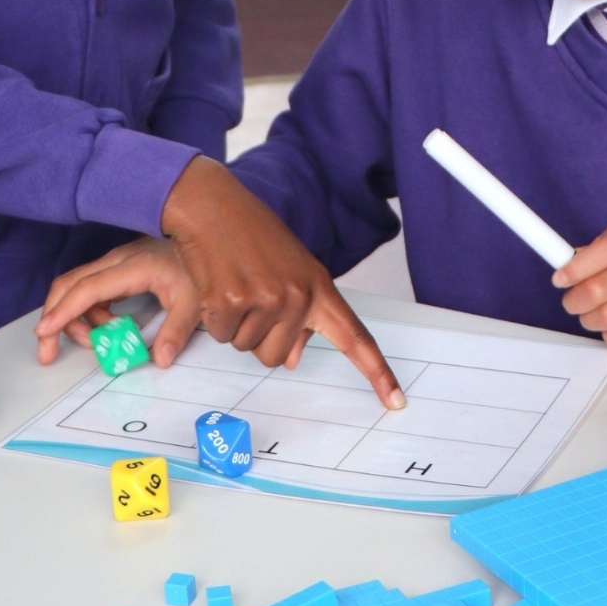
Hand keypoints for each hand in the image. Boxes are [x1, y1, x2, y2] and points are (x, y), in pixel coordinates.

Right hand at [36, 238, 199, 366]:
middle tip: (47, 352)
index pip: (89, 289)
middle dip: (53, 318)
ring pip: (76, 287)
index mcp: (134, 267)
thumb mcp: (195, 300)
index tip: (44, 332)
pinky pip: (89, 289)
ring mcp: (113, 262)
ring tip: (95, 342)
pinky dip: (87, 312)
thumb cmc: (197, 265)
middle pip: (69, 284)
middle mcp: (116, 260)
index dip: (64, 311)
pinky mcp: (115, 267)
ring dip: (73, 318)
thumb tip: (160, 360)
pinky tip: (107, 327)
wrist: (205, 234)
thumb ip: (176, 331)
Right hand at [38, 157, 405, 408]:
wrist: (211, 203)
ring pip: (247, 347)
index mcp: (319, 286)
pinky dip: (215, 316)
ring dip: (234, 324)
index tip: (395, 402)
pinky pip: (222, 335)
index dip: (377, 372)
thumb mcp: (286, 268)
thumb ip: (298, 312)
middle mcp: (297, 296)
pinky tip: (216, 283)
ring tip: (233, 281)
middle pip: (276, 357)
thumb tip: (290, 358)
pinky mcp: (232, 302)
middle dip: (258, 336)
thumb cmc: (249, 231)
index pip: (355, 336)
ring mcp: (266, 299)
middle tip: (248, 294)